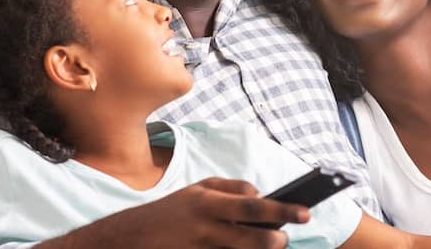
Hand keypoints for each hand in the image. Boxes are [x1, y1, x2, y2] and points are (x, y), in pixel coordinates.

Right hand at [38, 177, 308, 248]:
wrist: (124, 240)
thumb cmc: (166, 213)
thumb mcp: (194, 191)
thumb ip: (229, 187)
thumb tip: (258, 193)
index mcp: (207, 203)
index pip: (254, 207)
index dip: (283, 211)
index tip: (306, 212)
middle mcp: (205, 227)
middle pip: (253, 237)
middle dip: (276, 239)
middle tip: (285, 238)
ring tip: (270, 245)